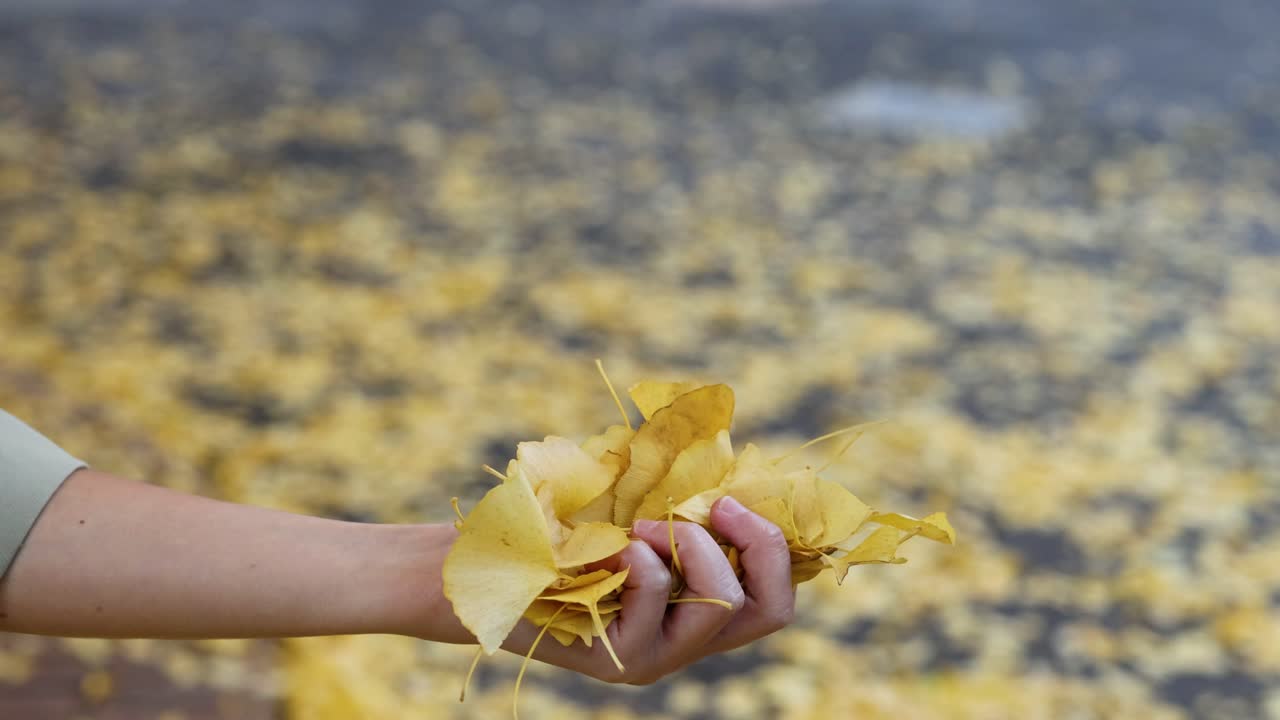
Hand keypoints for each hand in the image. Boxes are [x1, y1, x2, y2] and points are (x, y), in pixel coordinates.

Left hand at [500, 496, 795, 684]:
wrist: (480, 568)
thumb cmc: (554, 527)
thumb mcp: (629, 507)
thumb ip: (679, 497)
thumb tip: (727, 448)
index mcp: (698, 603)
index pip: (775, 594)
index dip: (779, 546)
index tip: (733, 499)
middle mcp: (687, 638)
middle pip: (772, 609)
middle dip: (761, 544)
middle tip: (718, 506)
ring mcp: (656, 656)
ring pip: (722, 605)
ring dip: (693, 547)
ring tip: (642, 527)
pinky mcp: (617, 659)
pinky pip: (658, 601)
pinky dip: (642, 561)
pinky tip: (610, 550)